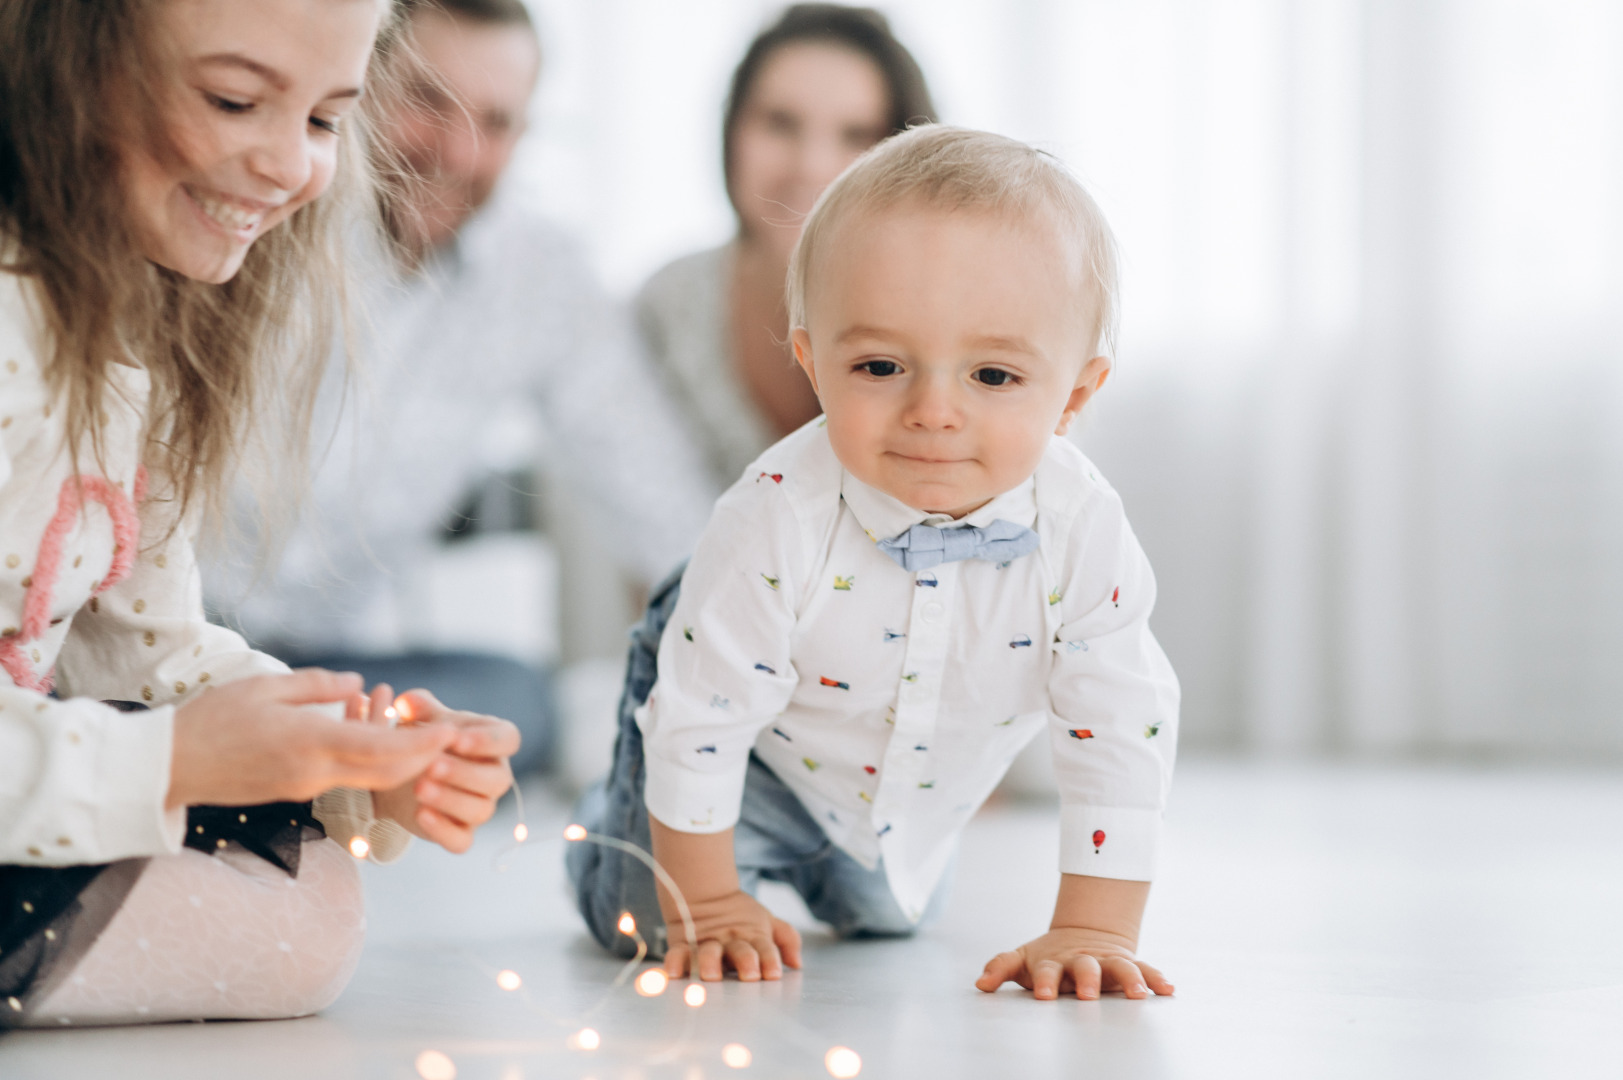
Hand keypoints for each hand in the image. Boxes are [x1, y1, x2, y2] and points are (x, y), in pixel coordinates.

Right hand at [166, 669, 456, 808]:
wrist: (167, 768)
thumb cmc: (211, 720)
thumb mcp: (265, 688)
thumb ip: (318, 686)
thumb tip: (359, 685)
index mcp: (310, 743)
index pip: (381, 749)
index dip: (421, 743)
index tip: (448, 729)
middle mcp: (314, 772)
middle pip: (385, 772)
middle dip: (423, 757)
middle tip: (450, 735)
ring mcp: (305, 787)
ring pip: (368, 778)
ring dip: (399, 761)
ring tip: (423, 736)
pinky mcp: (296, 792)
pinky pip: (346, 779)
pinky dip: (370, 764)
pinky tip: (378, 740)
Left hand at [367, 686, 519, 853]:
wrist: (403, 776)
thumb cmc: (425, 740)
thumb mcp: (423, 720)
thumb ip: (419, 708)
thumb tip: (407, 703)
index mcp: (493, 741)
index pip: (509, 739)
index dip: (488, 741)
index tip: (457, 739)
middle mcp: (494, 775)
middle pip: (498, 779)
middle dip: (464, 773)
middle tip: (431, 766)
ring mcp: (480, 806)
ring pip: (480, 810)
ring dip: (451, 800)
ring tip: (419, 788)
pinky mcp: (460, 833)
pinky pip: (462, 841)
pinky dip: (443, 831)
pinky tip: (421, 815)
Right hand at [662, 889, 802, 982]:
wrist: (705, 893)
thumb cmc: (740, 917)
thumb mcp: (767, 922)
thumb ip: (787, 939)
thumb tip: (797, 963)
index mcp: (752, 937)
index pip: (765, 948)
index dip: (770, 959)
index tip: (773, 973)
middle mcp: (730, 941)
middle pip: (740, 951)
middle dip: (746, 961)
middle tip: (750, 975)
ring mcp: (706, 943)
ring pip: (709, 953)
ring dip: (710, 963)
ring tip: (711, 975)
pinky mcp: (683, 945)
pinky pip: (677, 954)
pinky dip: (674, 962)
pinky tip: (674, 974)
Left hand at [976, 927, 1173, 999]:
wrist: (1083, 933)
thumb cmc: (1048, 957)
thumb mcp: (1022, 959)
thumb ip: (1001, 967)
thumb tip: (980, 984)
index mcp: (1053, 961)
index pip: (1048, 971)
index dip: (1046, 982)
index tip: (1045, 997)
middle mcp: (1081, 960)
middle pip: (1085, 967)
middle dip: (1087, 980)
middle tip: (1088, 994)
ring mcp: (1106, 961)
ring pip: (1119, 966)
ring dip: (1129, 979)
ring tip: (1138, 995)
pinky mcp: (1127, 962)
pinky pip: (1145, 968)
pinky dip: (1156, 978)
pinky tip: (1168, 990)